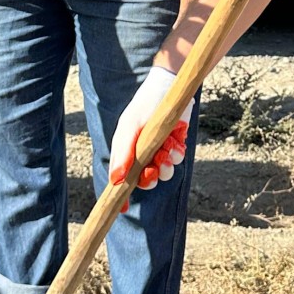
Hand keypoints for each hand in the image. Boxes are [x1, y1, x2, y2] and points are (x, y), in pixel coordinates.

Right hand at [108, 64, 193, 192]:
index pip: (120, 177)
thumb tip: (115, 180)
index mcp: (125, 149)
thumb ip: (124, 152)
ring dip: (167, 164)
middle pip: (145, 179)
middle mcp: (141, 152)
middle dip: (151, 177)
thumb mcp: (130, 127)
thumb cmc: (145, 104)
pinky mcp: (174, 144)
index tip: (122, 208)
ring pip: (164, 172)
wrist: (170, 86)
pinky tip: (176, 139)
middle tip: (155, 168)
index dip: (120, 194)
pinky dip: (177, 152)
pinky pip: (177, 159)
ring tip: (168, 147)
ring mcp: (159, 149)